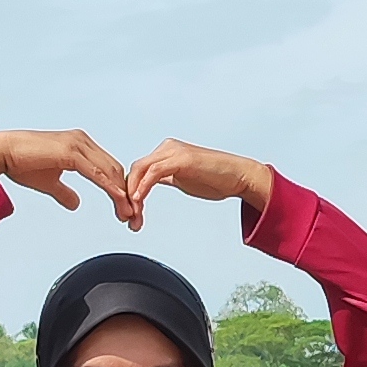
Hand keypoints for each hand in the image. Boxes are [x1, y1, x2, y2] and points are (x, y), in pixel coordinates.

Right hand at [0, 128, 138, 224]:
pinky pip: (98, 173)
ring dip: (122, 195)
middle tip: (132, 217)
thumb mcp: (49, 182)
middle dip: (126, 195)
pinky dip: (111, 188)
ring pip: (110, 171)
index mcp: (80, 146)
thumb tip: (76, 203)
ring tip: (128, 215)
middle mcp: (83, 141)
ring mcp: (78, 144)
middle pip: (115, 169)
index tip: (125, 209)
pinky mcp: (71, 152)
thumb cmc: (21, 164)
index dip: (119, 189)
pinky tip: (118, 201)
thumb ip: (65, 192)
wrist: (2, 152)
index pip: (108, 168)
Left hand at [124, 137, 274, 220]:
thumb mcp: (183, 179)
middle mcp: (167, 148)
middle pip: (135, 170)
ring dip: (133, 195)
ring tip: (133, 215)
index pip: (139, 170)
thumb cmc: (216, 179)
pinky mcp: (181, 159)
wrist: (239, 176)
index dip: (130, 191)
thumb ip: (165, 178)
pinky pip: (153, 172)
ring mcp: (173, 152)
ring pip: (140, 170)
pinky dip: (142, 187)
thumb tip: (149, 186)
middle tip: (127, 218)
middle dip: (127, 195)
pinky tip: (139, 201)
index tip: (130, 213)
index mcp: (166, 152)